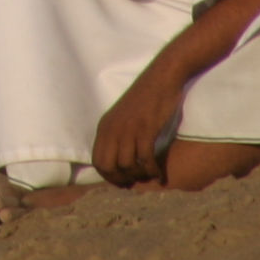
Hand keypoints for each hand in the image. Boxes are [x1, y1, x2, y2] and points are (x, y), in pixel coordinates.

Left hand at [91, 69, 186, 187]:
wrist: (161, 77)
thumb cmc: (145, 98)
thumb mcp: (123, 116)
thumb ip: (118, 134)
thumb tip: (120, 161)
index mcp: (105, 126)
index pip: (97, 161)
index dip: (109, 176)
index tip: (123, 181)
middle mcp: (112, 129)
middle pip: (108, 167)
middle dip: (122, 179)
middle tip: (136, 181)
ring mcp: (128, 129)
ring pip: (126, 165)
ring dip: (139, 176)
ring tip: (149, 174)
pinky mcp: (145, 129)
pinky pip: (145, 159)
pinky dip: (152, 170)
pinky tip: (159, 173)